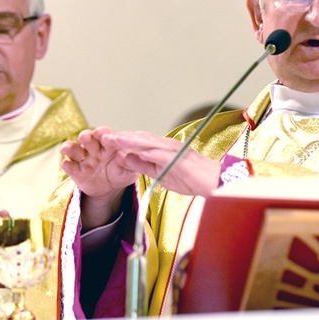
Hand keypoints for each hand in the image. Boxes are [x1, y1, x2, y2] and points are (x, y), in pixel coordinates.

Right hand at [60, 127, 139, 197]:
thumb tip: (123, 156)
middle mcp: (94, 148)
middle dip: (85, 136)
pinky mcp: (76, 171)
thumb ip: (129, 163)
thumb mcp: (129, 170)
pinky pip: (70, 166)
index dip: (103, 133)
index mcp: (109, 144)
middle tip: (84, 137)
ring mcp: (83, 159)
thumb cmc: (121, 173)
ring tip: (66, 148)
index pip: (106, 134)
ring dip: (70, 147)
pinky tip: (66, 164)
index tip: (101, 133)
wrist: (110, 188)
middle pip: (88, 139)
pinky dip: (67, 165)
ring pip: (74, 149)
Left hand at [102, 130, 220, 196]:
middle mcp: (167, 145)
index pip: (139, 142)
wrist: (215, 184)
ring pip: (147, 142)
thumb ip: (143, 165)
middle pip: (140, 138)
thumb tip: (124, 158)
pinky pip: (160, 154)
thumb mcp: (160, 174)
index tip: (106, 141)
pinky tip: (134, 151)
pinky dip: (146, 152)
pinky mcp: (180, 158)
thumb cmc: (192, 179)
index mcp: (162, 149)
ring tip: (112, 139)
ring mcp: (173, 150)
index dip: (122, 141)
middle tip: (102, 136)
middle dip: (121, 137)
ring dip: (129, 140)